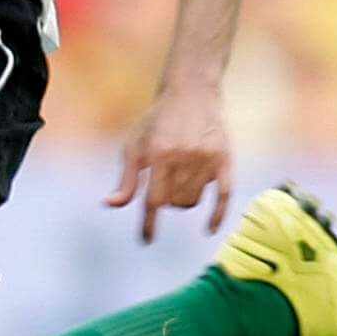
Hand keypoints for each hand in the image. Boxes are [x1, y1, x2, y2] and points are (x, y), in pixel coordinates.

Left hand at [107, 83, 233, 242]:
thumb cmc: (156, 123)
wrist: (190, 94)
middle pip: (174, 204)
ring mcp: (207, 159)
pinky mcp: (225, 159)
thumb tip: (111, 205)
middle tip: (164, 179)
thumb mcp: (134, 147)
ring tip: (180, 176)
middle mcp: (184, 158)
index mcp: (158, 155)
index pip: (153, 200)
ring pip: (193, 201)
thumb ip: (127, 179)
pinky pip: (225, 196)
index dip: (149, 223)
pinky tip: (208, 230)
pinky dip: (216, 215)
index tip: (146, 241)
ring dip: (183, 198)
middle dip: (166, 199)